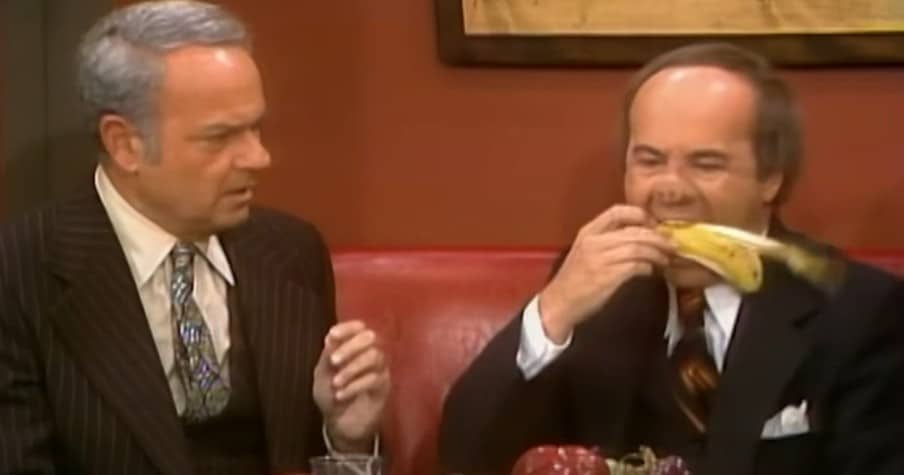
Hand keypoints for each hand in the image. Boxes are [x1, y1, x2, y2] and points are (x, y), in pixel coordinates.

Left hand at [313, 320, 389, 451]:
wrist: (339, 424)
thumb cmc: (330, 395)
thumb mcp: (322, 375)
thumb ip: (328, 355)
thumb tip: (332, 336)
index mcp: (353, 346)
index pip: (358, 327)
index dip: (347, 328)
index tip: (332, 336)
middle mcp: (369, 353)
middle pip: (370, 337)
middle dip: (350, 347)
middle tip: (334, 361)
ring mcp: (379, 369)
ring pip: (375, 356)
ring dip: (352, 368)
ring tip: (336, 383)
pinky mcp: (384, 387)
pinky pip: (376, 378)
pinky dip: (355, 386)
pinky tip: (341, 395)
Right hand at [538, 205, 673, 342]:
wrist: (559, 303)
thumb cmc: (574, 279)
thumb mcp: (585, 251)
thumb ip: (607, 241)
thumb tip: (641, 237)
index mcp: (588, 232)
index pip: (617, 211)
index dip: (640, 215)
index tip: (654, 225)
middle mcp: (594, 242)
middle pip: (634, 231)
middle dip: (657, 237)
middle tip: (672, 245)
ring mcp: (600, 259)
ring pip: (638, 248)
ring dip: (657, 253)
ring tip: (666, 259)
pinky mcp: (607, 277)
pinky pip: (636, 266)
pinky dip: (648, 267)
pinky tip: (652, 272)